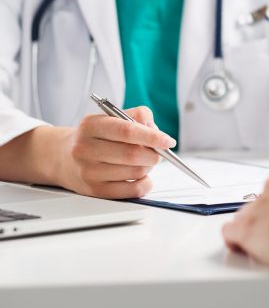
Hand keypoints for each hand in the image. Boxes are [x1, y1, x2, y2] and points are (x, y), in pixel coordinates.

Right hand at [57, 106, 175, 198]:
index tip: (168, 140)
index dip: (152, 137)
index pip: (127, 131)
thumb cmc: (95, 136)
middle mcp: (86, 149)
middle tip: (158, 152)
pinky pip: (132, 191)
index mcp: (91, 126)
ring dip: (149, 167)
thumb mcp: (111, 117)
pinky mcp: (94, 191)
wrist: (63, 156)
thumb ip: (138, 116)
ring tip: (144, 161)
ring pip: (135, 172)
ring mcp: (89, 172)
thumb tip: (156, 131)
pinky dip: (145, 183)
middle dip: (153, 154)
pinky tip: (142, 176)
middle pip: (133, 154)